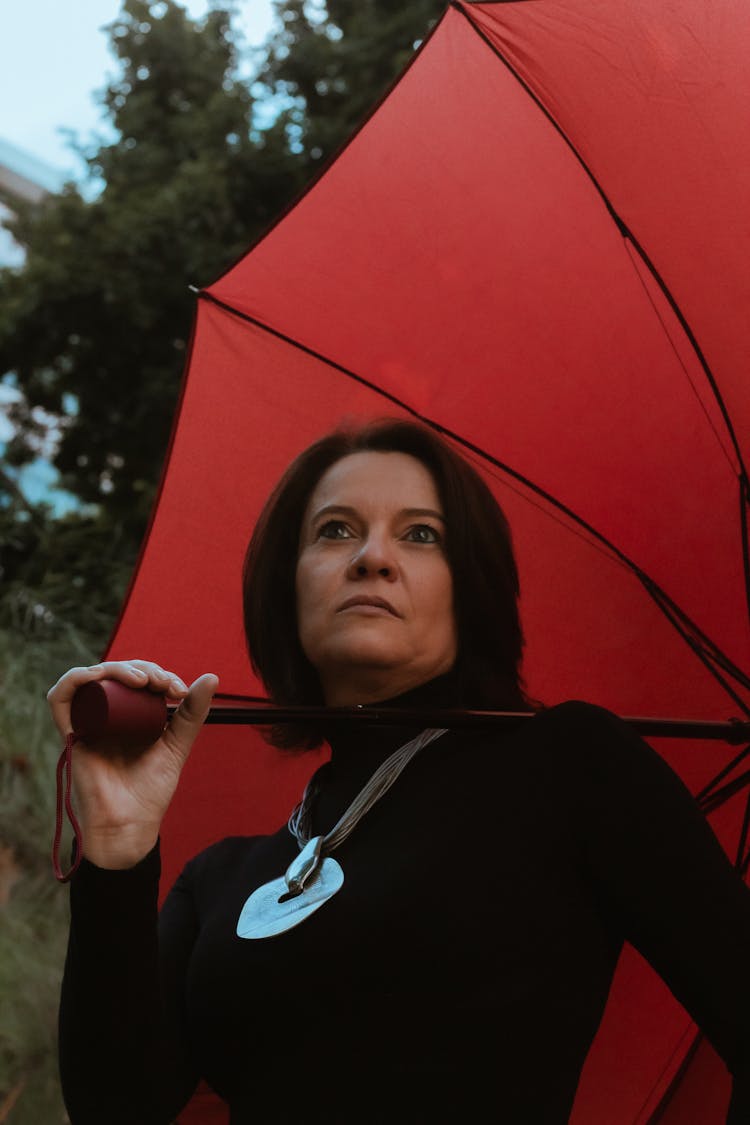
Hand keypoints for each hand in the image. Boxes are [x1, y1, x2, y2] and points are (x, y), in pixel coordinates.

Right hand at [47, 660, 218, 868]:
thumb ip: (192, 713)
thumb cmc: (150, 790)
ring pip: (91, 678)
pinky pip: (60, 698)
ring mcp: (87, 723)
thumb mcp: (177, 744)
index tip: (180, 690)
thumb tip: (212, 676)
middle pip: (116, 674)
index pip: (137, 678)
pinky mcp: (71, 734)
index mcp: (127, 716)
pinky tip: (99, 676)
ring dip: (116, 669)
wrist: (130, 824)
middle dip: (143, 669)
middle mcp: (105, 716)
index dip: (158, 673)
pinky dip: (75, 679)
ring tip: (143, 681)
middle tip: (164, 684)